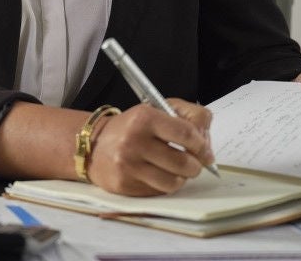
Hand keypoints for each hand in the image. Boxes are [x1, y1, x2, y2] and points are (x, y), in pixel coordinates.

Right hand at [87, 99, 213, 195]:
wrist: (94, 145)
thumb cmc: (132, 127)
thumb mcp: (155, 109)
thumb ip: (186, 116)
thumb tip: (206, 142)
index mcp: (144, 117)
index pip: (186, 134)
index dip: (202, 145)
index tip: (204, 150)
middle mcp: (134, 140)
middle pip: (184, 162)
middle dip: (195, 165)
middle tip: (193, 162)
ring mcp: (128, 165)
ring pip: (174, 182)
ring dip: (181, 178)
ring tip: (176, 170)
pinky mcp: (125, 185)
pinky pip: (159, 191)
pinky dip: (164, 185)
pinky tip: (158, 175)